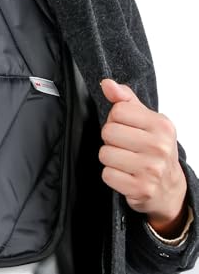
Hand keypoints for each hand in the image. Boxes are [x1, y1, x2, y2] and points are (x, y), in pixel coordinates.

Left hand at [99, 78, 187, 236]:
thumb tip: (107, 83)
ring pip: (104, 154)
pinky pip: (107, 175)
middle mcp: (160, 147)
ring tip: (125, 161)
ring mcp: (152, 169)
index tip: (127, 128)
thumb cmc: (153, 148)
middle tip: (125, 146)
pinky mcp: (141, 189)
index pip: (118, 110)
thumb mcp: (145, 120)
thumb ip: (124, 99)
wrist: (169, 188)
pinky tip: (125, 175)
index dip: (115, 119)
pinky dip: (112, 175)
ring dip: (110, 158)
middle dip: (111, 139)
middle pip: (108, 132)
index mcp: (161, 125)